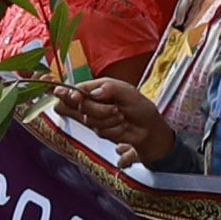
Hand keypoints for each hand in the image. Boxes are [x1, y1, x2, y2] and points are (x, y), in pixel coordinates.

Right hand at [52, 77, 173, 161]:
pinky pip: (100, 131)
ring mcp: (96, 116)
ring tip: (121, 117)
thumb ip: (110, 89)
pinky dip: (114, 130)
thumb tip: (94, 92)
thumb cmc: (140, 107)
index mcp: (98, 88)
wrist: (148, 129)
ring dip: (109, 121)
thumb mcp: (128, 92)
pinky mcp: (99, 130)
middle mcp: (94, 101)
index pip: (78, 89)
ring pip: (90, 121)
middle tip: (116, 109)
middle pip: (81, 106)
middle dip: (99, 110)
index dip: (72, 93)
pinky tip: (121, 126)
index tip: (75, 97)